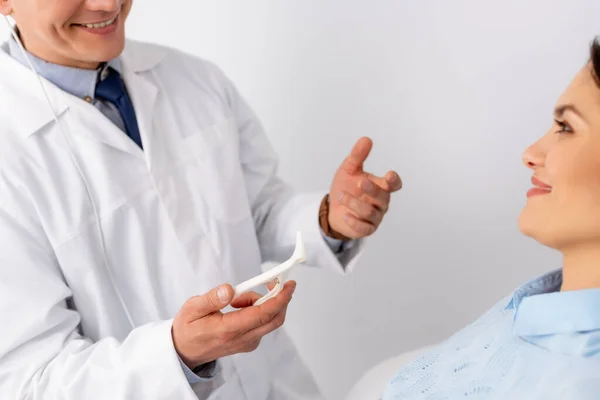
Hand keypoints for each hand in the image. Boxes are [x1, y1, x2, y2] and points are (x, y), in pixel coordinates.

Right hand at [172, 281, 295, 368]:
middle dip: (279, 298)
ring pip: (269, 320)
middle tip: (270, 282)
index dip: (280, 298)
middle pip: (274, 319)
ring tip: (236, 299)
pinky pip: (262, 323)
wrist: (184, 352)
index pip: (262, 314)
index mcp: (228, 330)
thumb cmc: (187, 328)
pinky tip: (238, 307)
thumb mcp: (191, 308)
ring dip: (262, 302)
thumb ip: (212, 298)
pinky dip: (258, 310)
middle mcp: (242, 339)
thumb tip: (230, 289)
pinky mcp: (248, 343)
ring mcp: (247, 343)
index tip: (288, 284)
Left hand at [327, 137, 401, 238]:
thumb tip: (366, 139)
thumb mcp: (348, 170)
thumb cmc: (346, 187)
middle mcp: (381, 202)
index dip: (394, 181)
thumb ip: (358, 156)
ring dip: (355, 203)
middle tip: (361, 182)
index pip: (394, 184)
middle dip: (373, 190)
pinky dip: (354, 221)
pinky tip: (345, 215)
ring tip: (341, 196)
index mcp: (380, 186)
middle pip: (383, 197)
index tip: (389, 176)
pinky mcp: (366, 229)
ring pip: (370, 212)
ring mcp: (375, 217)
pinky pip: (364, 228)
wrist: (332, 208)